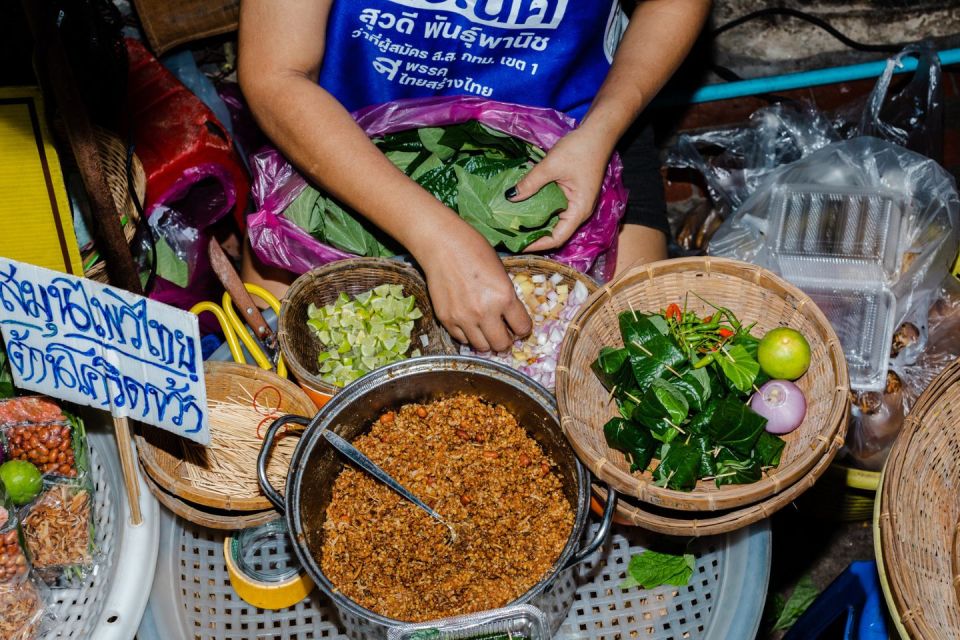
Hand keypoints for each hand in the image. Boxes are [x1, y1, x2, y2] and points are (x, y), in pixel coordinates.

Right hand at [417, 219, 531, 352]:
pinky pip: (462, 339)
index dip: (522, 328)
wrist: (442, 245)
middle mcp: (485, 312)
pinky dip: (468, 335)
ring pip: (482, 347)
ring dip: (487, 341)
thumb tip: (509, 318)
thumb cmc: (475, 250)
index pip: (522, 328)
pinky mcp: (446, 319)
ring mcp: (463, 318)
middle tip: (503, 333)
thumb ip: (506, 297)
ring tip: (486, 330)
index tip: (518, 326)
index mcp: (504, 297)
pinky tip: (470, 323)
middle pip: (501, 345)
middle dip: (506, 340)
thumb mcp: (501, 273)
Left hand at [507, 126, 611, 252]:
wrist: (597, 132)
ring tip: (512, 224)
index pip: (558, 238)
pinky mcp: (570, 194)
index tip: (517, 245)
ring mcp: (575, 203)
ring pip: (552, 220)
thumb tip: (509, 197)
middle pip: (554, 231)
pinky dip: (539, 209)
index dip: (537, 245)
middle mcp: (578, 211)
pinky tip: (523, 206)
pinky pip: (553, 208)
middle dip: (533, 235)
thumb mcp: (551, 166)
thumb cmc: (580, 149)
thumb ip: (530, 183)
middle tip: (510, 235)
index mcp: (579, 210)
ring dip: (534, 223)